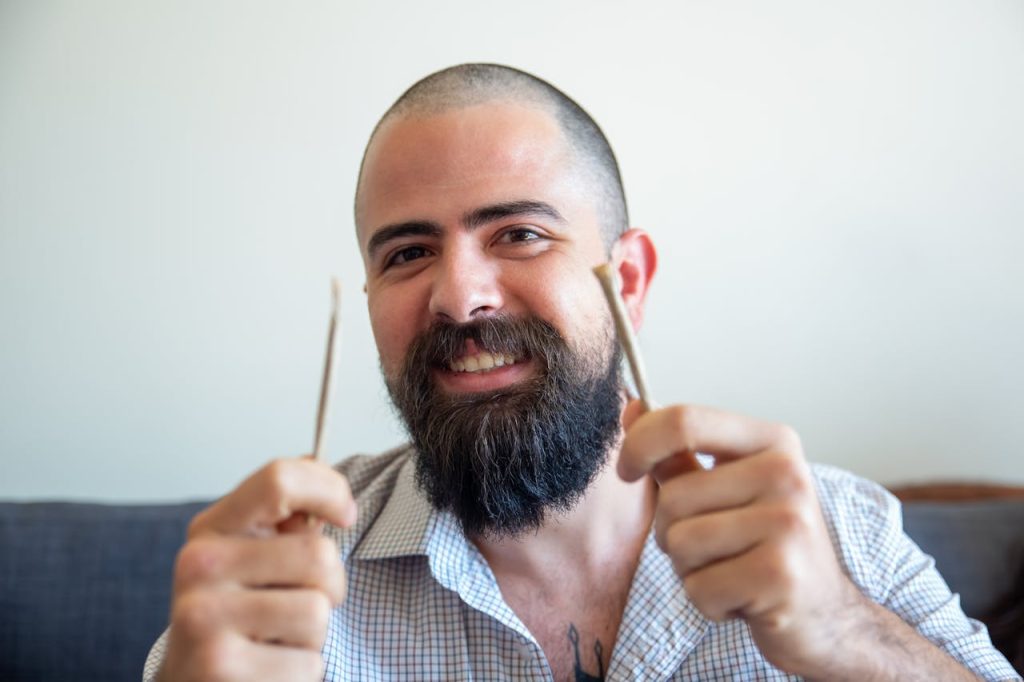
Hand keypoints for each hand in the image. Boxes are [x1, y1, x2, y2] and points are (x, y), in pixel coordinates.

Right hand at [158, 457, 356, 681]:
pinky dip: (301, 670)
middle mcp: (199, 567)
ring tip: (278, 637)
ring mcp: (205, 619)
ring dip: (313, 634)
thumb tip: (326, 479)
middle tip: (299, 601)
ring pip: (317, 611)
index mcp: (210, 529)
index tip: (344, 515)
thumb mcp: (248, 556)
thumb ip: (285, 516)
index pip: (280, 479)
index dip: (329, 491)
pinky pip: (308, 663)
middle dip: (329, 585)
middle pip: (319, 555)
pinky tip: (267, 668)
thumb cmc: (234, 613)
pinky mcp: (220, 669)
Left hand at [618, 401, 866, 675]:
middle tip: (718, 547)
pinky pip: (698, 587)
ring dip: (691, 570)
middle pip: (673, 497)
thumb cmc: (766, 545)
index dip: (639, 444)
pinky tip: (744, 598)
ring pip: (680, 543)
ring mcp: (788, 523)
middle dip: (673, 531)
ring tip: (731, 570)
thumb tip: (633, 407)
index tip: (627, 469)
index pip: (684, 422)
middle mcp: (786, 473)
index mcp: (772, 442)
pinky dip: (708, 601)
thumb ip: (678, 452)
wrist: (826, 615)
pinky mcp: (780, 574)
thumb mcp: (726, 488)